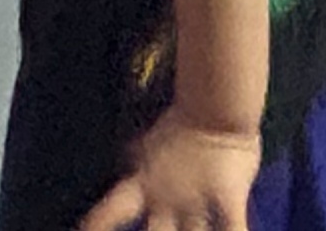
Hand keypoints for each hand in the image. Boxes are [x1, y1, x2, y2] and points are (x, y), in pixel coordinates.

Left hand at [79, 118, 255, 230]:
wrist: (215, 106)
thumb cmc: (184, 123)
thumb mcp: (150, 144)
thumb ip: (138, 157)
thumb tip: (126, 158)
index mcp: (144, 184)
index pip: (111, 211)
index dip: (97, 225)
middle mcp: (166, 200)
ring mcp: (196, 204)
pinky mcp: (228, 202)